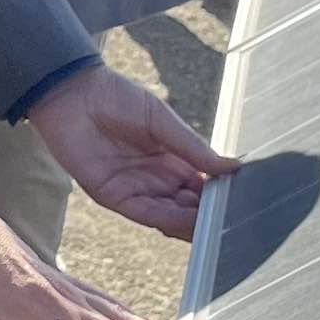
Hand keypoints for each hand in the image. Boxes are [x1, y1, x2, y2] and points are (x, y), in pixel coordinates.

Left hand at [21, 63, 237, 240]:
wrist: (73, 92)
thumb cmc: (116, 97)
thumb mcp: (162, 120)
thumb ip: (193, 146)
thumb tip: (233, 166)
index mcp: (172, 161)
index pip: (202, 188)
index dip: (221, 196)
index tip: (246, 202)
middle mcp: (156, 180)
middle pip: (189, 209)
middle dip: (211, 216)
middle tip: (237, 222)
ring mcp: (135, 189)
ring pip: (171, 217)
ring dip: (193, 224)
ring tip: (219, 227)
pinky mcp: (113, 196)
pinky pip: (146, 214)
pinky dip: (169, 220)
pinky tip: (189, 221)